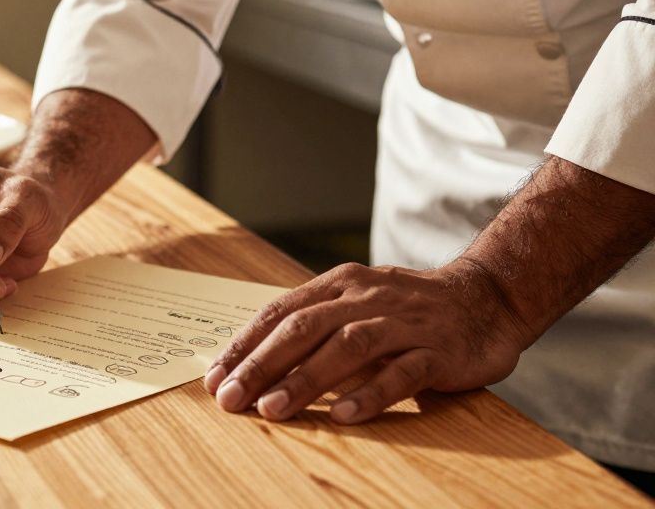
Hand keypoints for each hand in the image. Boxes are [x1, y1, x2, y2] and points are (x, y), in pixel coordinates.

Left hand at [202, 261, 534, 423]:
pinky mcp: (439, 350)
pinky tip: (343, 415)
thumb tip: (253, 362)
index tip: (213, 376)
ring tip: (272, 409)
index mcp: (338, 286)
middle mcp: (366, 298)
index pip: (280, 312)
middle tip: (230, 397)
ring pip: (347, 347)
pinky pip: (402, 372)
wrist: (488, 297)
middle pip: (303, 328)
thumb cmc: (408, 309)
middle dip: (261, 364)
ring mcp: (404, 323)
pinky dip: (371, 393)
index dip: (244, 344)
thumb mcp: (355, 305)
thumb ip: (313, 326)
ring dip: (305, 379)